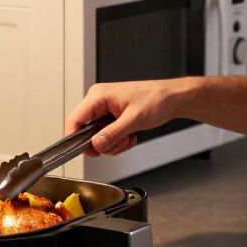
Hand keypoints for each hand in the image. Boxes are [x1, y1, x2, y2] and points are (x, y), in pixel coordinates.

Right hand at [64, 79, 191, 155]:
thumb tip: (96, 144)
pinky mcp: (112, 117)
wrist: (171, 99)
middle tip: (120, 140)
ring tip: (129, 135)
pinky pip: (107, 136)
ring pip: (98, 137)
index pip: (75, 119)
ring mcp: (105, 110)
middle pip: (86, 132)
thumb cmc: (156, 99)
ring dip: (114, 143)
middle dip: (104, 142)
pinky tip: (130, 134)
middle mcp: (98, 101)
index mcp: (98, 96)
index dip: (76, 138)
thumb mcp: (133, 119)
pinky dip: (119, 141)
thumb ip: (112, 133)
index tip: (87, 151)